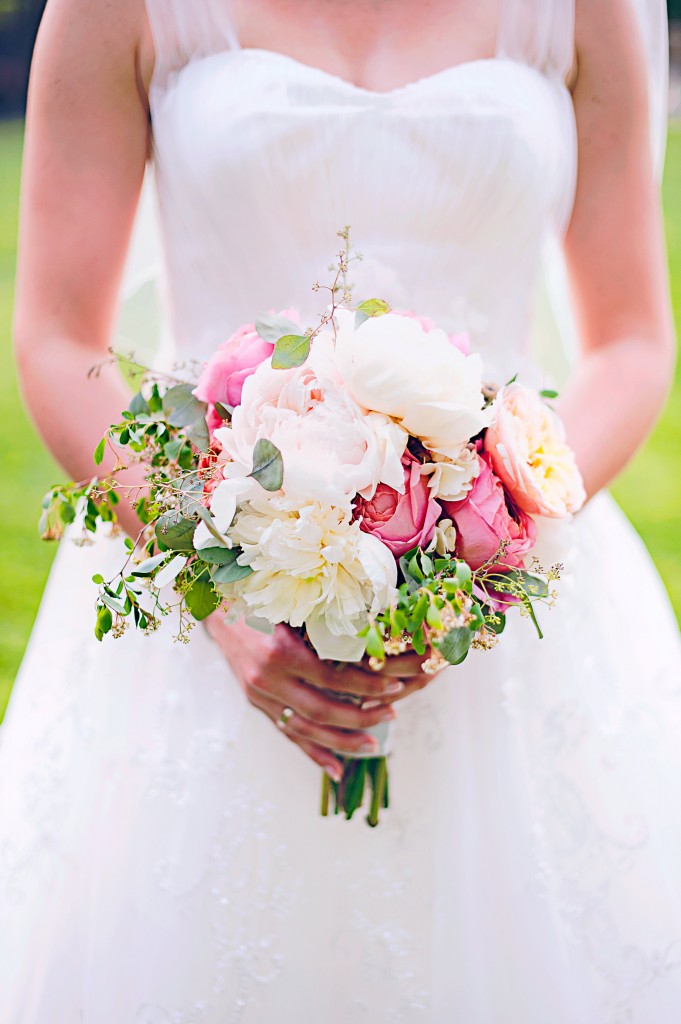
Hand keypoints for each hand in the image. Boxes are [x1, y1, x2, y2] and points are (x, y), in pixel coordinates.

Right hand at [204, 615, 437, 779]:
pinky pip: (287, 734)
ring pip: (305, 729)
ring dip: (341, 742)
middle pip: (321, 710)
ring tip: (372, 745)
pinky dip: (313, 753)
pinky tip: (336, 769)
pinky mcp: (255, 703)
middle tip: (391, 715)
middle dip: (360, 717)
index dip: (367, 686)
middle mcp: (267, 679)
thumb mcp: (293, 607)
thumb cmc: (261, 598)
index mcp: (280, 653)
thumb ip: (324, 626)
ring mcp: (258, 695)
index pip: (333, 678)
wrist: (218, 606)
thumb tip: (372, 638)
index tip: (395, 686)